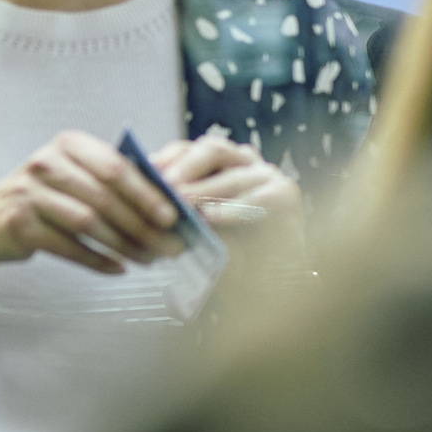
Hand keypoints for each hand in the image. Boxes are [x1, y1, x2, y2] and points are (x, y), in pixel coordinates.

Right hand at [0, 131, 186, 278]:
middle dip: (142, 225)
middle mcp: (46, 163)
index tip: (172, 216)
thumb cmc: (43, 197)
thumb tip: (168, 197)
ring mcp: (29, 194)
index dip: (147, 193)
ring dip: (124, 245)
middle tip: (168, 246)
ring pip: (89, 223)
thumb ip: (113, 179)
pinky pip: (68, 247)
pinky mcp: (19, 225)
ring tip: (148, 260)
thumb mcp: (73, 174)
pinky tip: (118, 269)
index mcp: (68, 145)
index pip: (115, 167)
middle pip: (105, 197)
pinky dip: (97, 260)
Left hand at [153, 132, 301, 238]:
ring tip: (184, 202)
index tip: (146, 169)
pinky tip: (213, 217)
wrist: (261, 282)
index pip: (187, 149)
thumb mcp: (192, 228)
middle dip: (186, 167)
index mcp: (215, 162)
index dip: (167, 158)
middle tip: (166, 185)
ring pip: (233, 175)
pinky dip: (234, 209)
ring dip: (206, 190)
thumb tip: (148, 194)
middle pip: (212, 150)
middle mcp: (241, 161)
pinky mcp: (285, 194)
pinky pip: (258, 198)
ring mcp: (265, 175)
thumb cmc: (221, 252)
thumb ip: (176, 209)